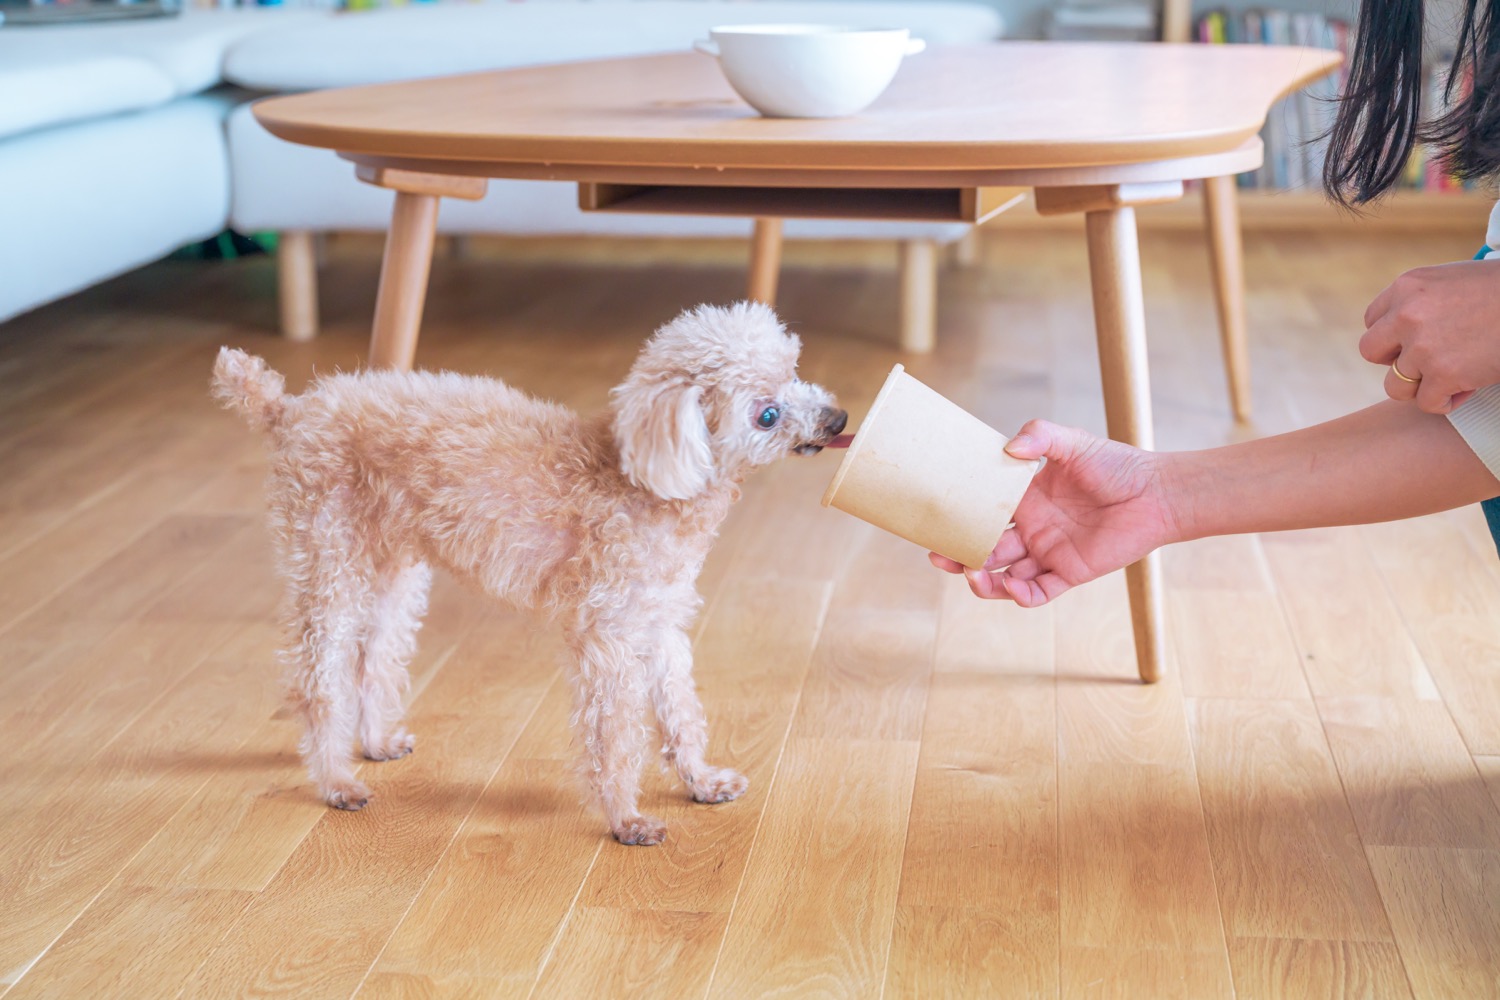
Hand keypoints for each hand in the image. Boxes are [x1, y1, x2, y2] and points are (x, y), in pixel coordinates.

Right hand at [928, 420, 1181, 606]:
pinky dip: (1020, 594)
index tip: (936, 523)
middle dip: (959, 557)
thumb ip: (1040, 436)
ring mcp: (1048, 552)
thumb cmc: (1116, 464)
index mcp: (1024, 499)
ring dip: (984, 581)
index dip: (958, 521)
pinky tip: (1010, 585)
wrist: (1155, 493)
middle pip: (984, 550)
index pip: (982, 513)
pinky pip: (1038, 591)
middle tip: (940, 557)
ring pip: (1005, 576)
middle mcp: (1032, 528)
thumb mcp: (1072, 442)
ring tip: (972, 575)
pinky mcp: (1069, 572)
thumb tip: (1008, 449)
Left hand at [1361, 259, 1499, 413]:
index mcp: (1407, 286)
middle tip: (1427, 362)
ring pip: (1394, 385)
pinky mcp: (1443, 373)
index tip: (1417, 341)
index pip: (1373, 321)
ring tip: (1449, 377)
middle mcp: (1407, 314)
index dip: (1393, 337)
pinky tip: (1466, 388)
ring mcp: (1423, 346)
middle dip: (1395, 361)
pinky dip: (1445, 402)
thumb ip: (1421, 301)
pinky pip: (1426, 402)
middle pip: (1371, 352)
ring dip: (1420, 387)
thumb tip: (1399, 333)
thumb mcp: (1452, 281)